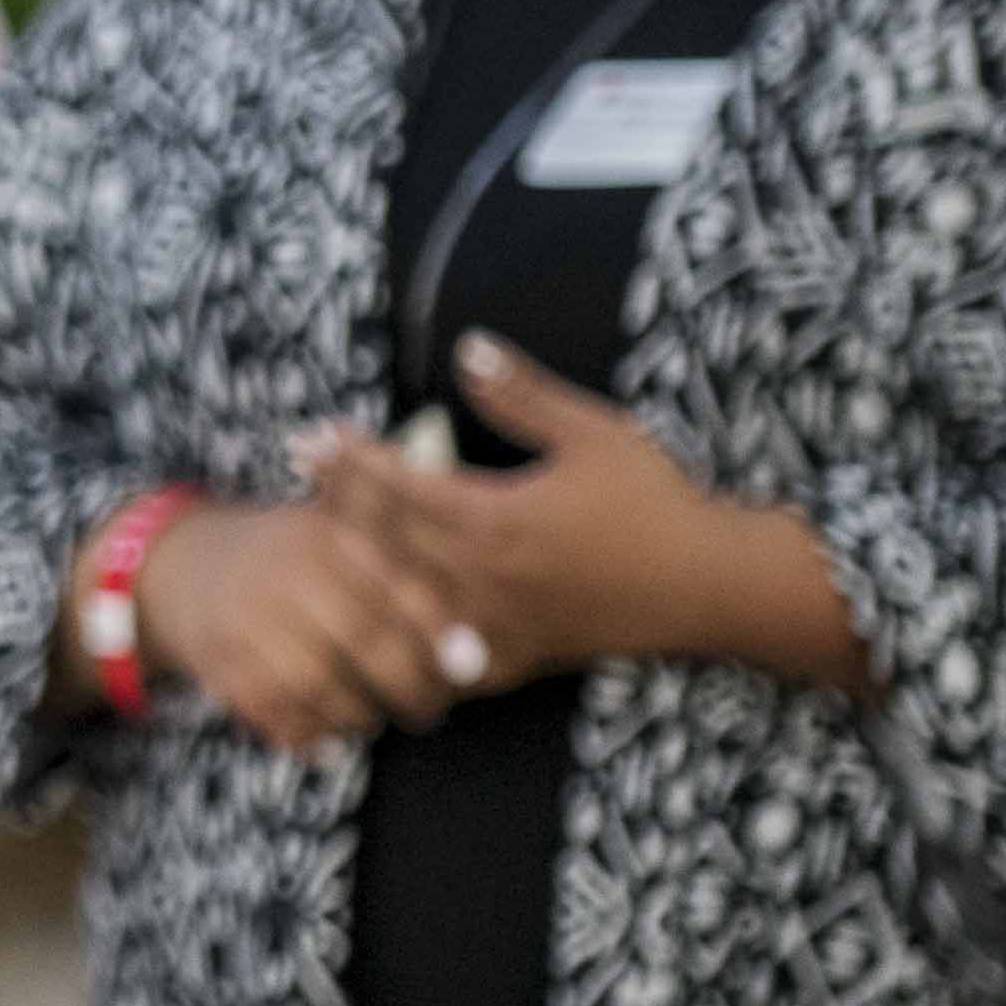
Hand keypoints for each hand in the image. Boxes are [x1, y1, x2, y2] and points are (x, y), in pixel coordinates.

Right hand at [123, 490, 467, 749]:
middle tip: (429, 712)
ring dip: (359, 715)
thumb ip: (403, 577)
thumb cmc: (289, 559)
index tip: (467, 669)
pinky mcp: (220, 663)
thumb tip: (471, 657)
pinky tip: (327, 736)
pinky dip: (309, 733)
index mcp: (328, 537)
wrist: (181, 565)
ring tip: (373, 719)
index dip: (439, 639)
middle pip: (368, 645)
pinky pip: (277, 713)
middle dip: (410, 689)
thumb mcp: (338, 534)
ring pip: (323, 687)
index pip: (402, 594)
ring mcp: (248, 620)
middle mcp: (287, 575)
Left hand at [305, 336, 865, 696]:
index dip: (350, 459)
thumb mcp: (593, 433)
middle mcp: (480, 578)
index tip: (312, 435)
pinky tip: (370, 631)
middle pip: (385, 539)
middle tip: (296, 466)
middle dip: (337, 500)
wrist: (710, 585)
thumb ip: (521, 395)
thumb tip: (467, 348)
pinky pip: (437, 658)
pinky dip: (400, 642)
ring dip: (354, 566)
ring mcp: (492, 626)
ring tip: (316, 536)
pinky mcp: (512, 658)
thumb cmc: (655, 502)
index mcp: (493, 519)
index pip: (398, 485)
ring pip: (400, 601)